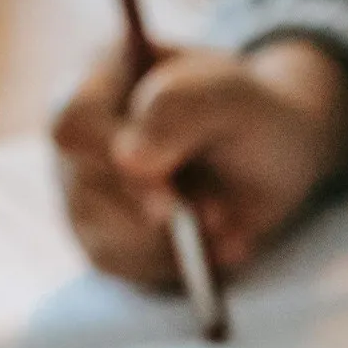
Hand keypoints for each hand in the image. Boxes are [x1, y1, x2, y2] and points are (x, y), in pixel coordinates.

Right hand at [52, 38, 347, 285]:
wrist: (273, 155)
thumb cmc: (249, 112)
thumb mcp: (233, 95)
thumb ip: (182, 108)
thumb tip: (128, 160)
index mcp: (100, 77)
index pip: (73, 124)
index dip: (113, 163)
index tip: (170, 199)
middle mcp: (81, 136)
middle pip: (87, 190)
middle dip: (162, 212)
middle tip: (218, 212)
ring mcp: (87, 190)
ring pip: (107, 240)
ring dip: (175, 244)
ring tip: (226, 221)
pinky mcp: (111, 237)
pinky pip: (132, 269)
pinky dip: (184, 266)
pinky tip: (222, 245)